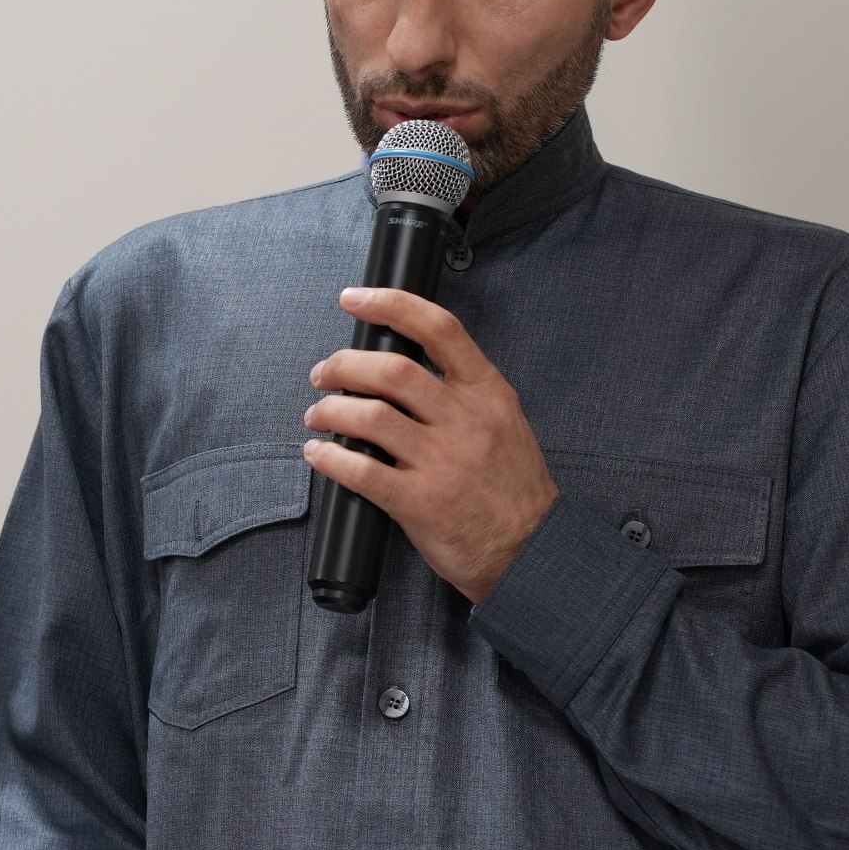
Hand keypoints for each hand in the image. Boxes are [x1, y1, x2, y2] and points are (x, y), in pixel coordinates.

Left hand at [303, 286, 558, 601]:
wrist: (531, 551)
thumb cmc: (513, 489)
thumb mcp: (504, 423)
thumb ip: (463, 393)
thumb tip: (401, 369)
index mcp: (487, 393)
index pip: (438, 328)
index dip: (390, 304)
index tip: (354, 299)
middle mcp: (465, 420)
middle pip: (391, 369)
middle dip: (343, 365)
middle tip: (323, 374)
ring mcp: (442, 462)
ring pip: (369, 415)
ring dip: (329, 410)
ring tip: (317, 415)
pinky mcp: (419, 502)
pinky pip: (360, 470)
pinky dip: (329, 458)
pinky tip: (319, 455)